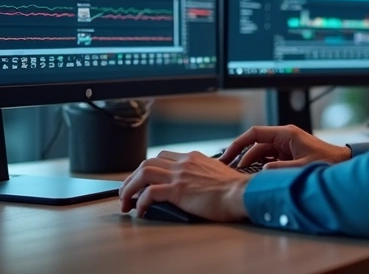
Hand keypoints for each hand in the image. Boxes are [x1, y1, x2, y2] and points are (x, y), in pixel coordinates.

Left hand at [119, 151, 249, 221]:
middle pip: (146, 163)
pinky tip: (141, 211)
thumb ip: (203, 174)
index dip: (147, 169)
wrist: (242, 193)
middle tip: (127, 192)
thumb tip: (196, 186)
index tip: (142, 180)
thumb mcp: (217, 173)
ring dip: (130, 188)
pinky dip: (141, 203)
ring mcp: (179, 175)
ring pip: (143, 174)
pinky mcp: (178, 190)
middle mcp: (183, 163)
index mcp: (193, 158)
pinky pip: (149, 194)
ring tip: (126, 202)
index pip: (161, 157)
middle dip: (132, 178)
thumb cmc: (235, 189)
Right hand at [219, 125, 349, 169]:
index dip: (238, 144)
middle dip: (243, 158)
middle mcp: (284, 138)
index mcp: (286, 134)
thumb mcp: (301, 167)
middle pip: (256, 145)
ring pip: (262, 154)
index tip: (227, 155)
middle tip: (230, 171)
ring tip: (241, 177)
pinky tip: (255, 179)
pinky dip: (262, 168)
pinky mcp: (290, 155)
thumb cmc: (328, 162)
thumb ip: (280, 170)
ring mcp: (287, 146)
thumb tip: (261, 173)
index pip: (254, 134)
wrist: (343, 165)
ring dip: (252, 165)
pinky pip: (270, 160)